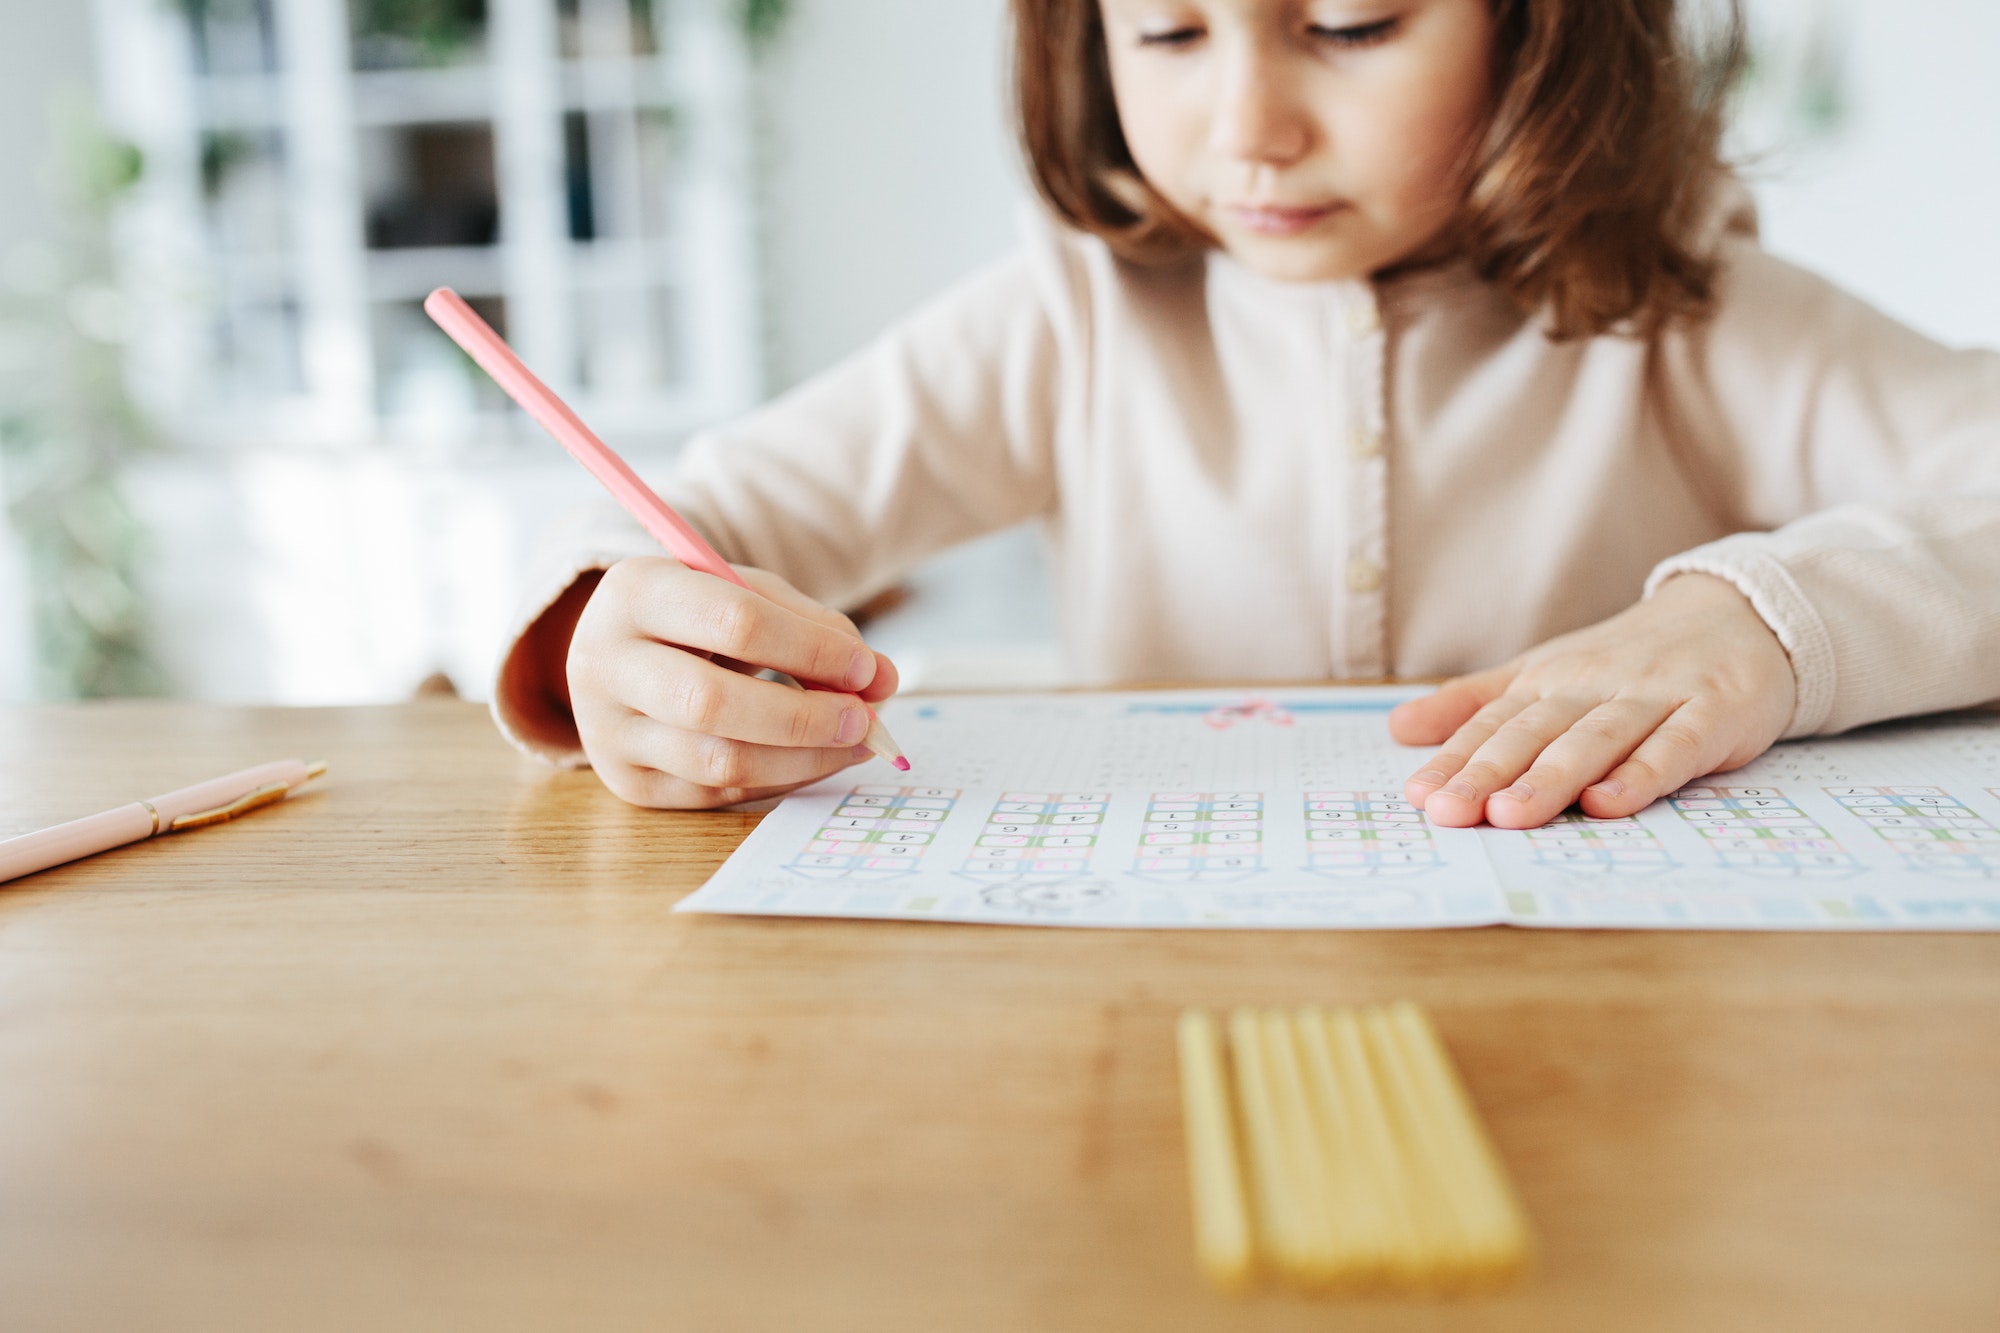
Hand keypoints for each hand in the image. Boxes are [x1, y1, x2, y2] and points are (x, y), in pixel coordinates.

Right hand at [567, 556, 899, 808]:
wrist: (617, 652)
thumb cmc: (695, 617)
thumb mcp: (745, 594)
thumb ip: (812, 627)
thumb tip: (880, 680)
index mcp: (635, 592)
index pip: (734, 622)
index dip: (810, 649)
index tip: (865, 667)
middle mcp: (605, 663)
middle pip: (712, 703)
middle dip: (805, 717)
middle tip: (864, 718)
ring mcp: (608, 730)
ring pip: (717, 761)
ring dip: (802, 758)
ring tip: (854, 742)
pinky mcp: (627, 782)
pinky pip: (716, 794)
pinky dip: (780, 779)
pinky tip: (816, 760)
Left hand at [1389, 574, 1796, 828]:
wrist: (1741, 614)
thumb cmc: (1628, 660)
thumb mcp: (1545, 673)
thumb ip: (1475, 703)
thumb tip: (1398, 727)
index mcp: (1550, 679)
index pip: (1493, 723)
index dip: (1455, 759)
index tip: (1419, 796)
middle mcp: (1595, 685)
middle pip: (1534, 733)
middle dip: (1489, 774)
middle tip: (1449, 813)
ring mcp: (1655, 697)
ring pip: (1595, 740)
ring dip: (1551, 778)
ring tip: (1510, 815)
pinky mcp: (1713, 713)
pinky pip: (1674, 748)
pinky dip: (1641, 775)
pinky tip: (1608, 804)